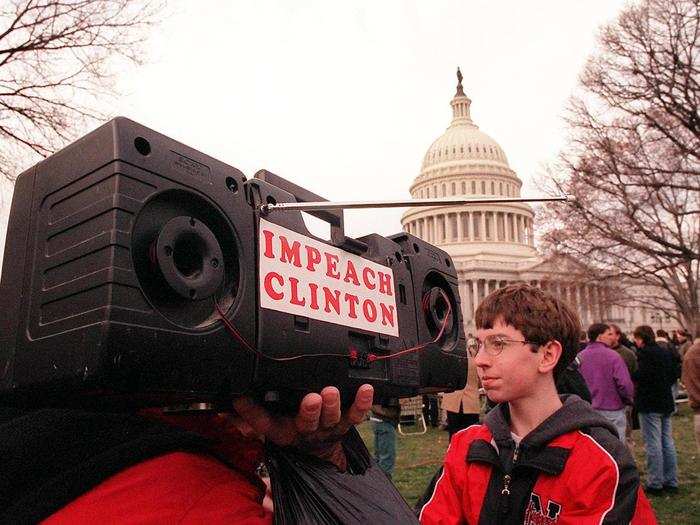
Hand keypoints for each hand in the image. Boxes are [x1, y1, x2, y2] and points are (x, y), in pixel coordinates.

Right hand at [231, 384, 373, 470]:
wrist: (319, 451)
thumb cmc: (293, 427)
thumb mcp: (271, 424)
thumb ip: (252, 413)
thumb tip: (233, 399)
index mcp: (284, 431)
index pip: (265, 424)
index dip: (253, 413)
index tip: (243, 399)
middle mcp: (307, 430)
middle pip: (307, 422)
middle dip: (309, 410)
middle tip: (312, 398)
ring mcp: (329, 427)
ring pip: (332, 418)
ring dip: (333, 405)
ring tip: (332, 392)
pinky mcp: (347, 422)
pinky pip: (357, 414)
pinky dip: (362, 403)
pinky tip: (366, 390)